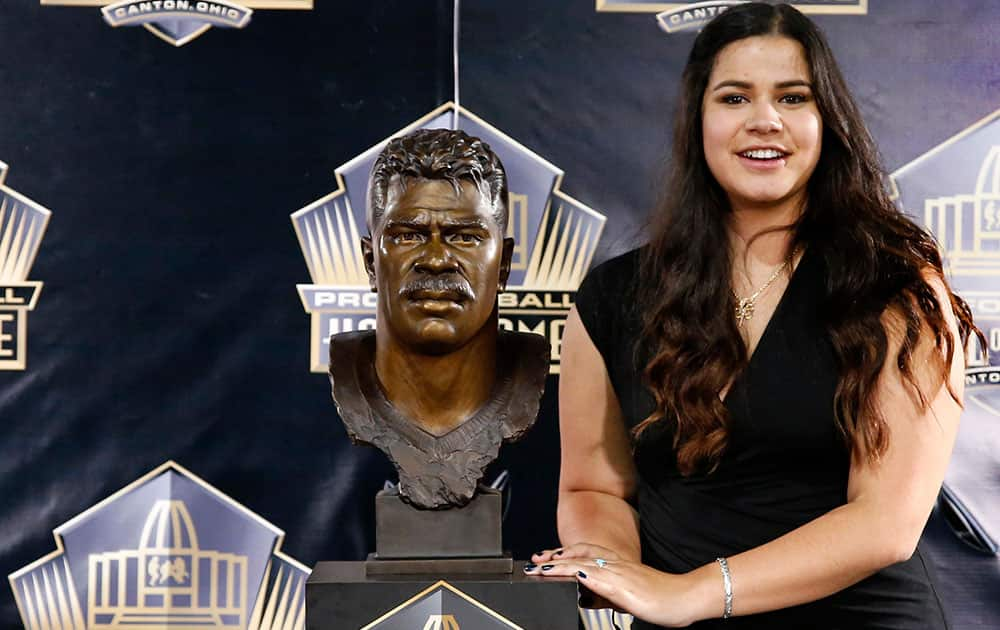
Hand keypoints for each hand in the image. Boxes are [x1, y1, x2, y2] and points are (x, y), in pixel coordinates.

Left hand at [525, 544, 698, 626]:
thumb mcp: (626, 596)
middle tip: (534, 561)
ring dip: (559, 563)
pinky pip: (597, 577)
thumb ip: (605, 594)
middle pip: (579, 553)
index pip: (584, 553)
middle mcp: (616, 564)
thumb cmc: (661, 598)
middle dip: (555, 556)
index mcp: (617, 565)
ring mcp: (619, 573)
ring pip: (584, 562)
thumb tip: (584, 598)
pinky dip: (579, 574)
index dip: (562, 553)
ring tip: (540, 567)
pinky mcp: (623, 586)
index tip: (543, 558)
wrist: (685, 598)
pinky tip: (568, 574)